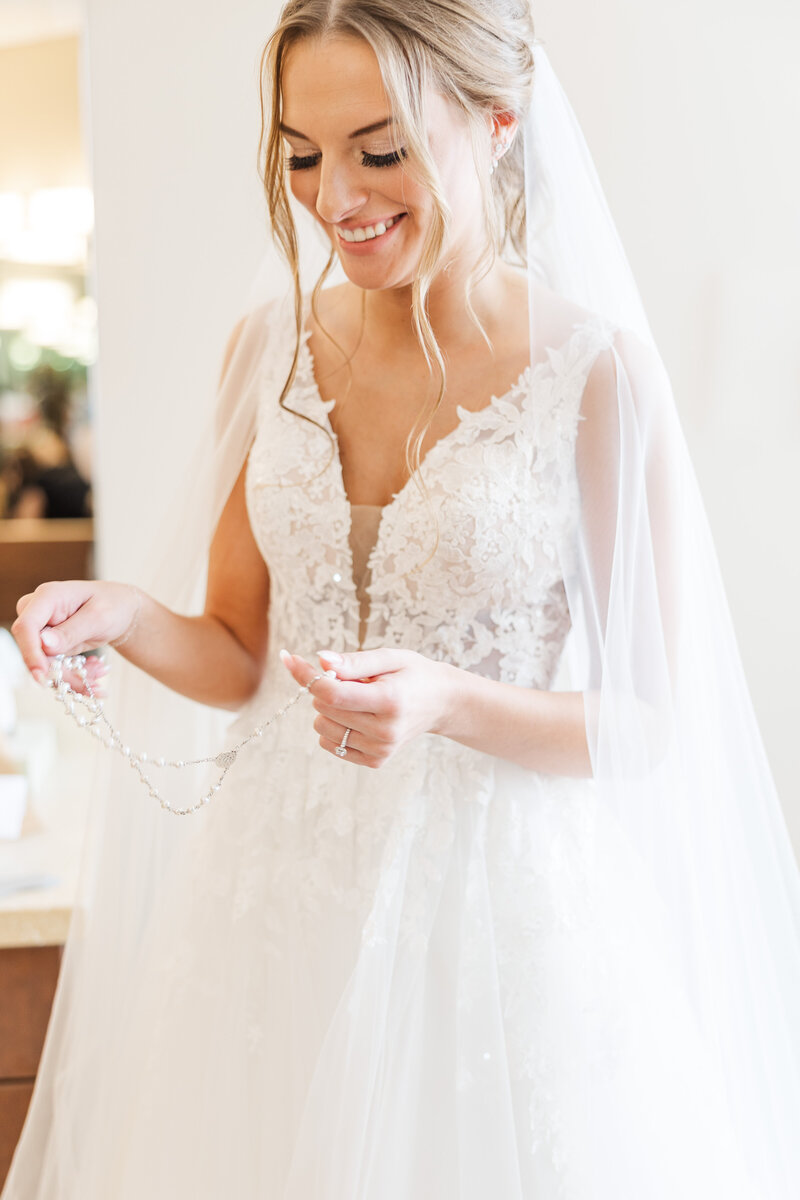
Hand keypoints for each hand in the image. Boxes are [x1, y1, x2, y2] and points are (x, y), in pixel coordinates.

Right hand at [11, 580, 141, 692]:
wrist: (119, 609)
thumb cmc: (112, 605)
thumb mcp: (99, 617)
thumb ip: (71, 631)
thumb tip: (44, 644)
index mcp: (47, 597)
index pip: (26, 626)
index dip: (30, 652)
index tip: (42, 676)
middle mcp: (37, 612)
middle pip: (34, 650)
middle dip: (61, 672)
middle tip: (93, 682)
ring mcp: (40, 630)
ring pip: (44, 665)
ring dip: (72, 676)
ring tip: (100, 673)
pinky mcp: (47, 646)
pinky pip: (53, 667)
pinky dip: (74, 675)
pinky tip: (95, 670)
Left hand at [280, 647, 454, 768]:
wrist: (441, 702)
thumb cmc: (413, 674)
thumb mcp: (390, 657)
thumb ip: (355, 661)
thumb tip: (320, 660)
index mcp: (389, 701)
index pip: (332, 693)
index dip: (306, 675)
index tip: (288, 657)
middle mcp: (384, 731)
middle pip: (324, 708)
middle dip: (326, 687)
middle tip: (351, 679)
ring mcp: (379, 749)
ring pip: (322, 727)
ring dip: (331, 709)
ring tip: (361, 699)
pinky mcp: (375, 760)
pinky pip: (331, 744)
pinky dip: (336, 726)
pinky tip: (359, 716)